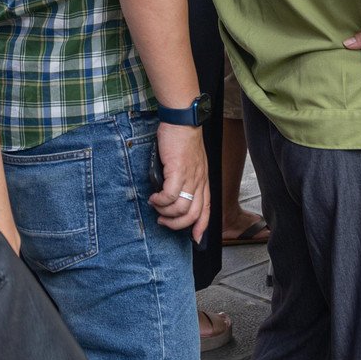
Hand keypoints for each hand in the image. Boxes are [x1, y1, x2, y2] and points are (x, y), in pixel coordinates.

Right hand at [149, 122, 209, 240]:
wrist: (183, 120)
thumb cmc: (183, 138)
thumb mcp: (191, 162)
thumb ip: (186, 178)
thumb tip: (173, 194)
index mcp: (203, 180)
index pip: (206, 209)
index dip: (201, 227)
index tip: (195, 239)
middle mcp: (199, 181)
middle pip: (193, 214)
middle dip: (177, 224)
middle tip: (163, 221)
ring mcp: (190, 177)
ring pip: (181, 208)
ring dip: (165, 212)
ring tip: (155, 206)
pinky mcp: (178, 171)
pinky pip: (170, 195)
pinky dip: (160, 201)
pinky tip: (154, 197)